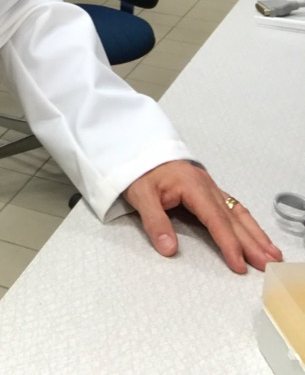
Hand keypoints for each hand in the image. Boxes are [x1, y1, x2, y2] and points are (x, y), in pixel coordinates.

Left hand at [123, 160, 282, 272]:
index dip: (228, 242)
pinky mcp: (208, 190)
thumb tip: (169, 249)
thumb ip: (155, 222)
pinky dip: (247, 223)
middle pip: (233, 218)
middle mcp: (206, 186)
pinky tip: (256, 235)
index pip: (215, 219)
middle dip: (252, 243)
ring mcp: (209, 187)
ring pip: (238, 212)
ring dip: (256, 234)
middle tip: (269, 265)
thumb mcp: (141, 195)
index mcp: (192, 186)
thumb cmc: (141, 171)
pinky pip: (233, 207)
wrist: (139, 148)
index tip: (239, 263)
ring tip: (272, 254)